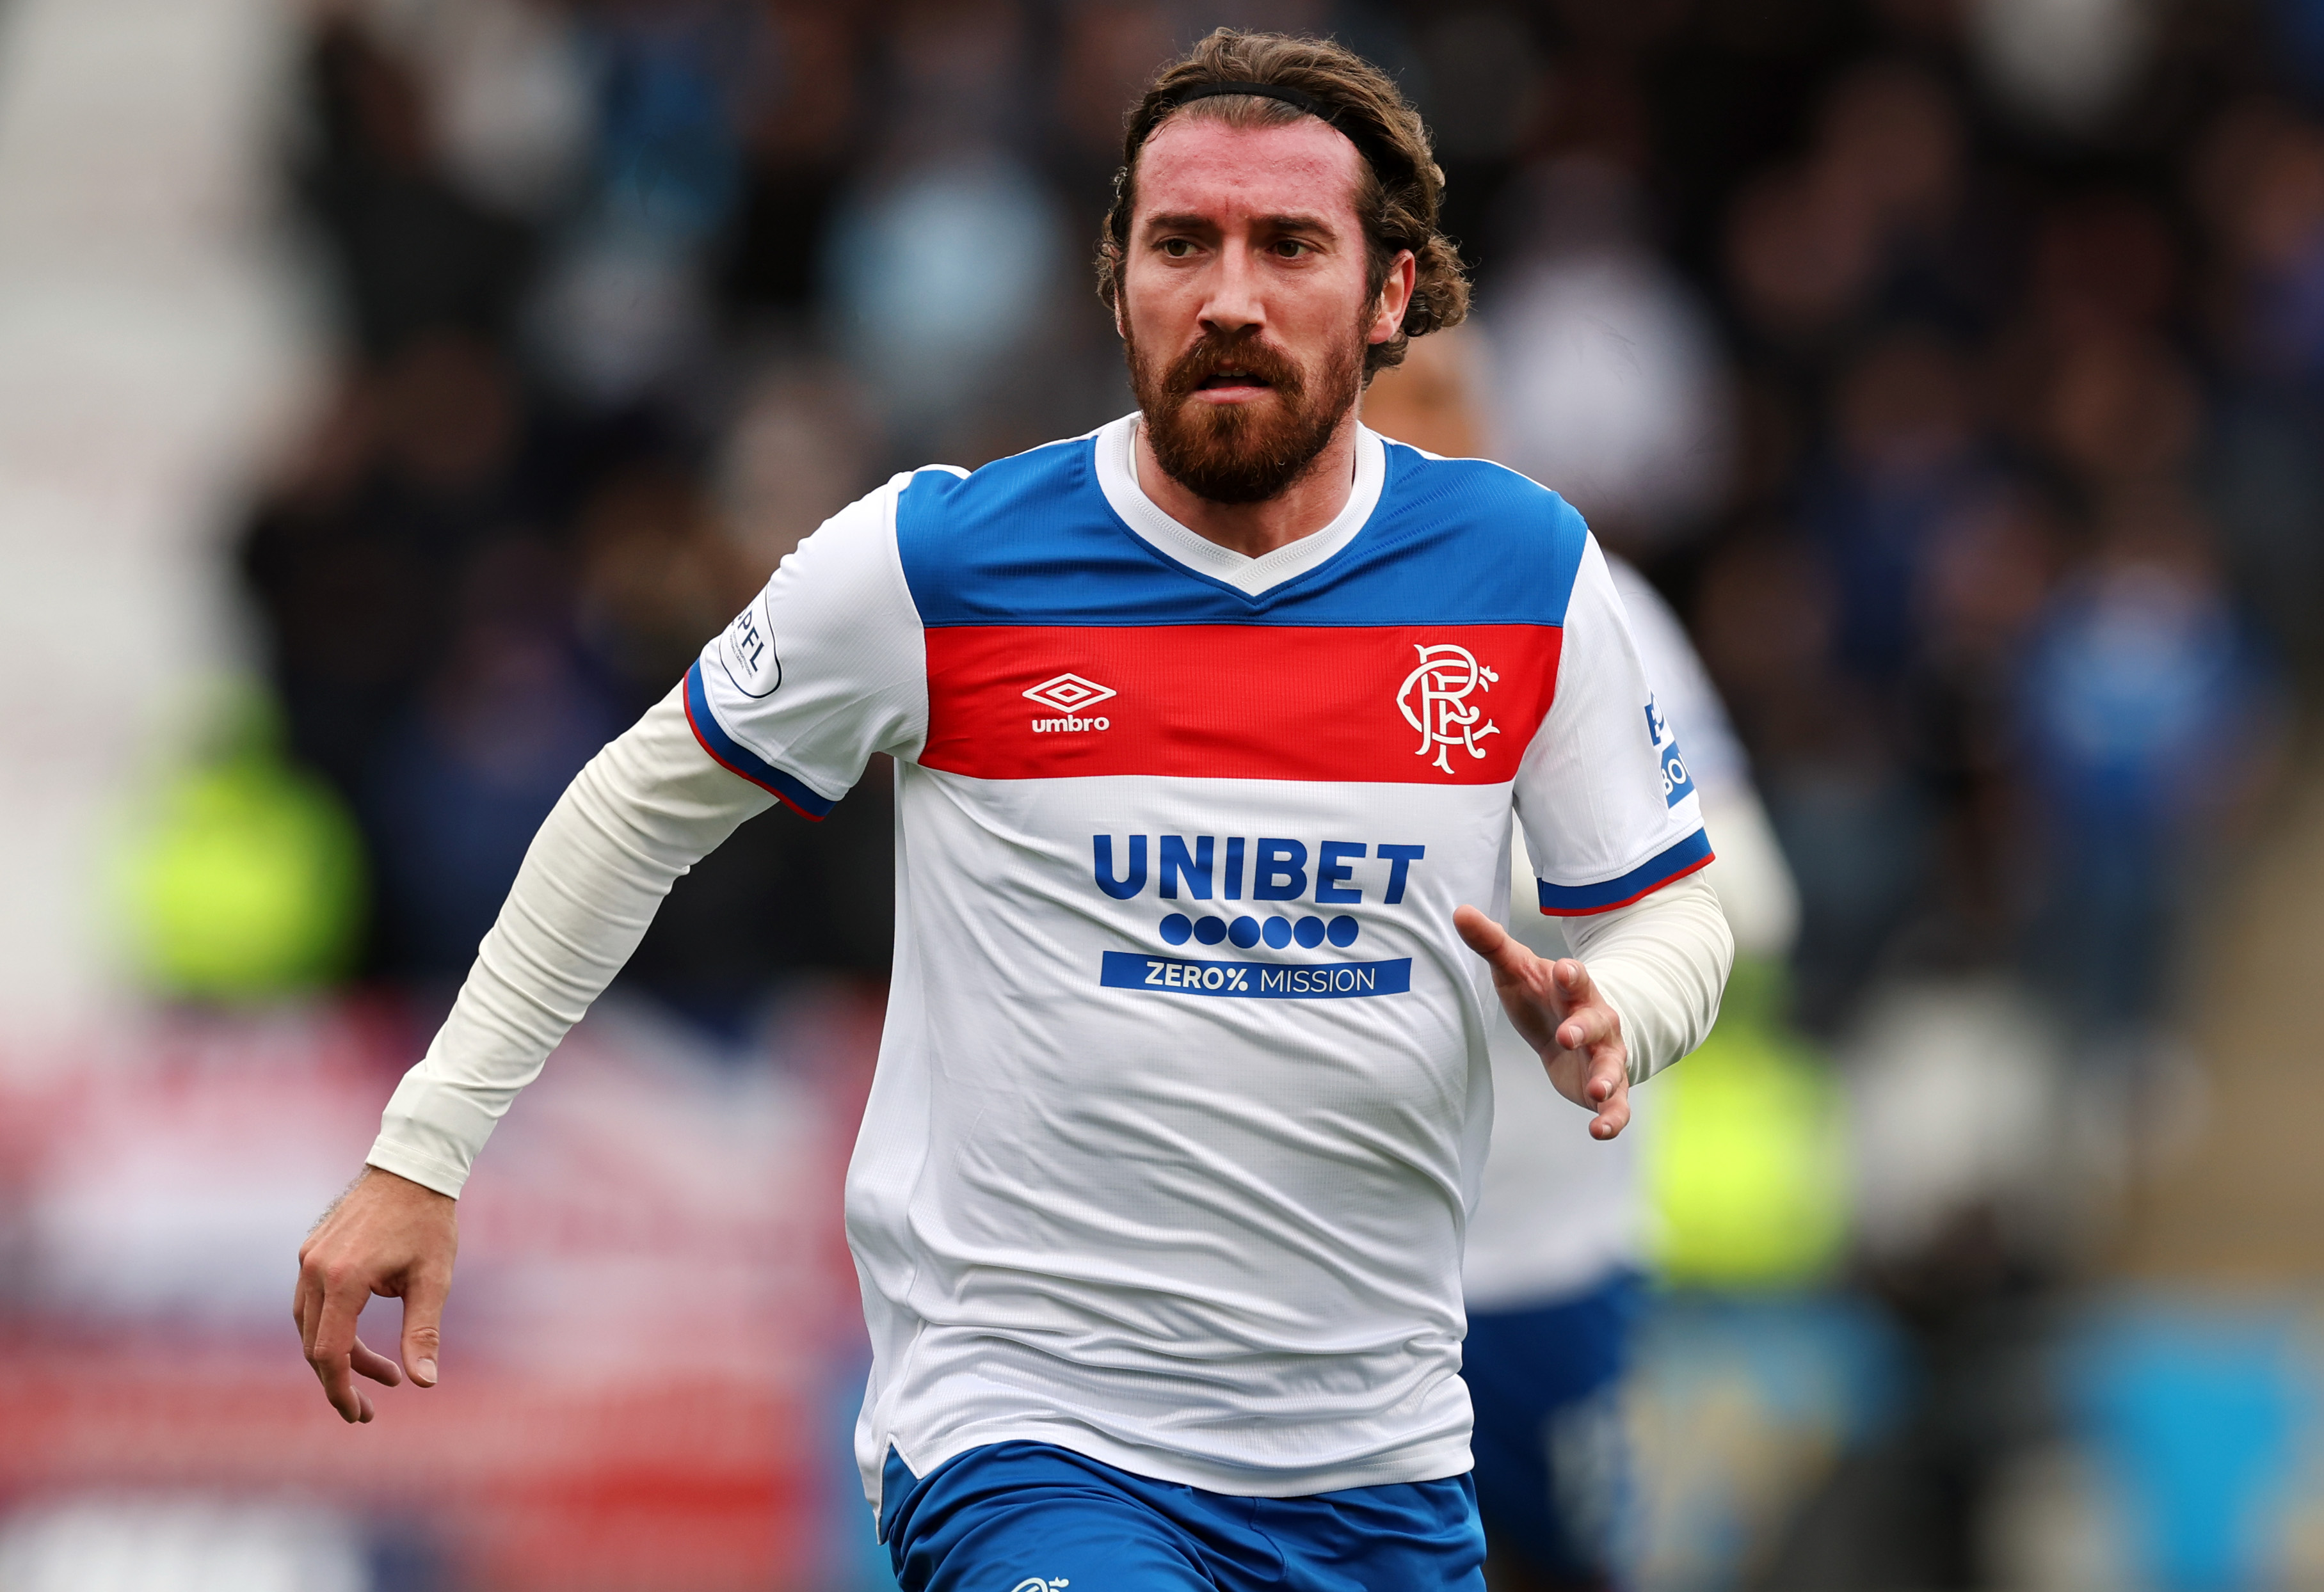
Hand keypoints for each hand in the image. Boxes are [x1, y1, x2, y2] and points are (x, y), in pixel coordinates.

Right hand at [294, 1166, 457, 1422]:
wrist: (412, 1167)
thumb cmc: (428, 1222)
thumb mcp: (434, 1279)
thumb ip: (423, 1332)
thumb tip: (425, 1382)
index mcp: (344, 1279)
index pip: (330, 1352)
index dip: (341, 1390)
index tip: (360, 1414)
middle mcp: (316, 1269)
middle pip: (315, 1344)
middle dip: (341, 1379)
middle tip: (373, 1404)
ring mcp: (308, 1258)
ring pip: (308, 1325)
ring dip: (338, 1353)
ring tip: (380, 1370)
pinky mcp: (311, 1250)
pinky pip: (309, 1301)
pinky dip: (330, 1326)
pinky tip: (360, 1336)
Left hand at [1454, 905, 1630, 1139]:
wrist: (1570, 1030)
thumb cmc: (1541, 995)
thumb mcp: (1515, 969)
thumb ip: (1491, 943)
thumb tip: (1459, 911)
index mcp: (1574, 990)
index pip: (1576, 978)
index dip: (1571, 975)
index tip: (1564, 971)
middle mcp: (1597, 1020)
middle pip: (1596, 1021)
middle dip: (1584, 1028)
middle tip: (1567, 1035)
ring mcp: (1605, 1055)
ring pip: (1613, 1066)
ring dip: (1607, 1078)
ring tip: (1597, 1092)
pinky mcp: (1606, 1086)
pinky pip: (1617, 1104)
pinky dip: (1612, 1118)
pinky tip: (1600, 1132)